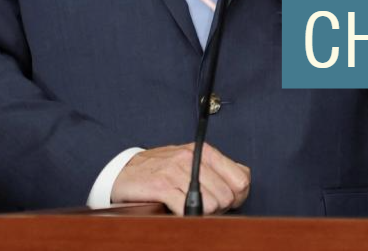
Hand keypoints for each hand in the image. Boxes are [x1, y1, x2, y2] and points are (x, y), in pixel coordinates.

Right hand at [111, 143, 249, 214]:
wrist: (124, 171)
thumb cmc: (161, 169)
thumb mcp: (193, 162)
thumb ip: (218, 170)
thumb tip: (242, 184)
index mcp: (205, 151)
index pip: (241, 178)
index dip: (238, 197)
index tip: (228, 203)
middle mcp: (193, 157)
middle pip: (227, 196)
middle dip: (219, 209)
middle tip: (204, 209)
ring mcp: (177, 170)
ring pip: (211, 203)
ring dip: (203, 214)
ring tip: (190, 209)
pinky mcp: (161, 185)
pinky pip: (186, 208)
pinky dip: (186, 216)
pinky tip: (178, 212)